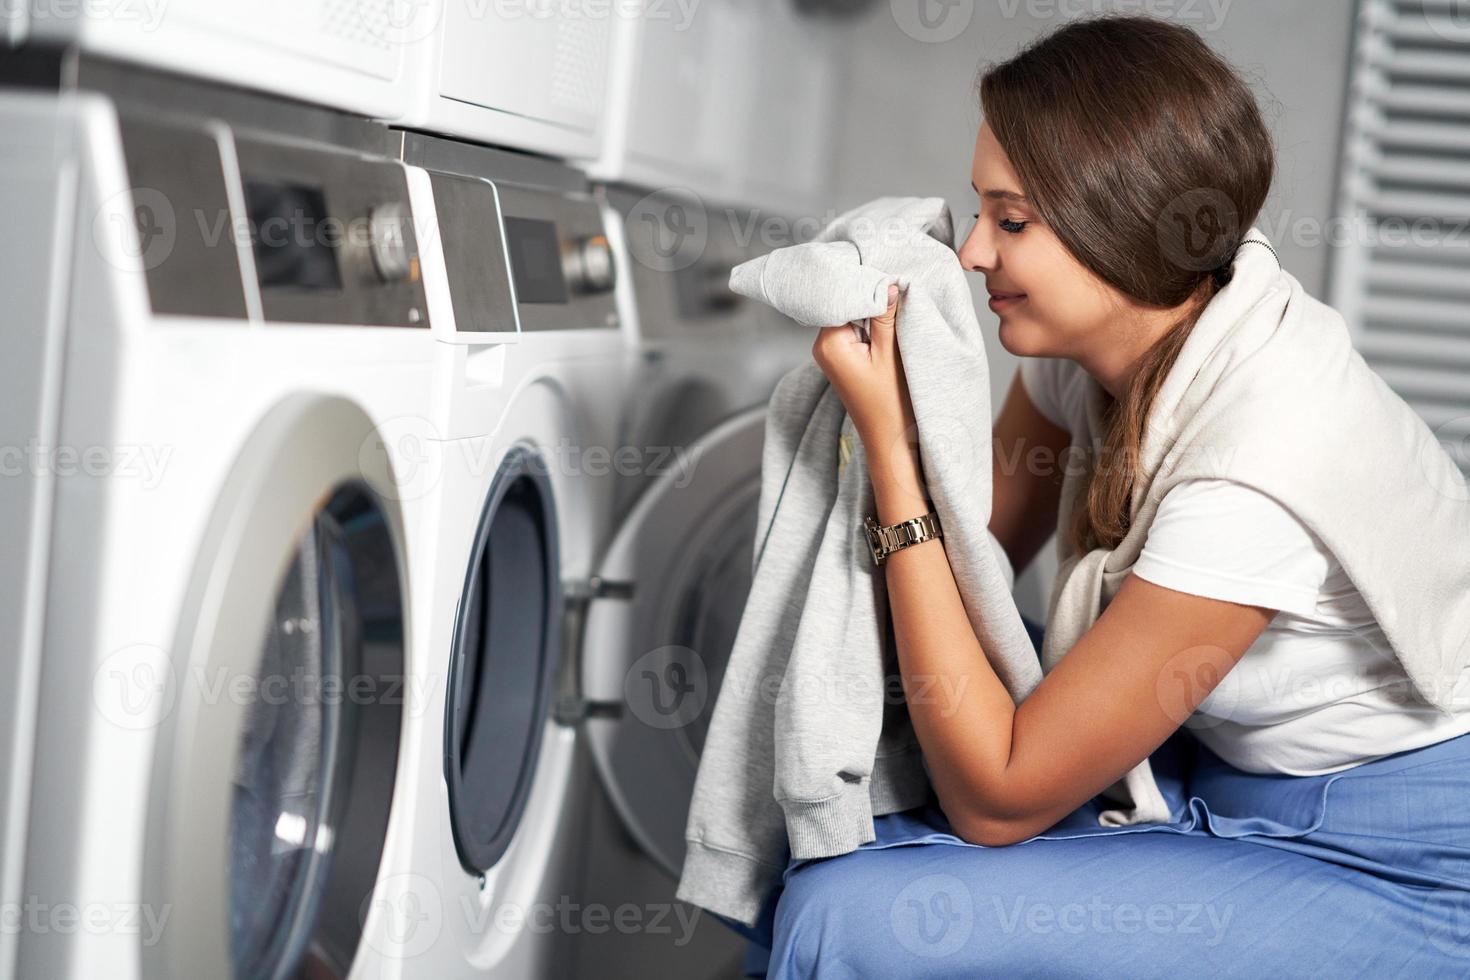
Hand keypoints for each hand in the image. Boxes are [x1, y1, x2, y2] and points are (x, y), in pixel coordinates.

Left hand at [811, 283, 916, 450]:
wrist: (890, 440)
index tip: (886, 272)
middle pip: (843, 305)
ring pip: (851, 317)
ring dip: (871, 310)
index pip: (841, 297)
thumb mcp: (892, 354)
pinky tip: (888, 321)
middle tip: (895, 283)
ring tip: (896, 302)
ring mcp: (831, 354)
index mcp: (829, 343)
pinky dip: (871, 324)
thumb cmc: (891, 404)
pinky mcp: (843, 360)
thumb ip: (886, 316)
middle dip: (868, 295)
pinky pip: (854, 331)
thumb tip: (888, 283)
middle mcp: (823, 347)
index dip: (864, 283)